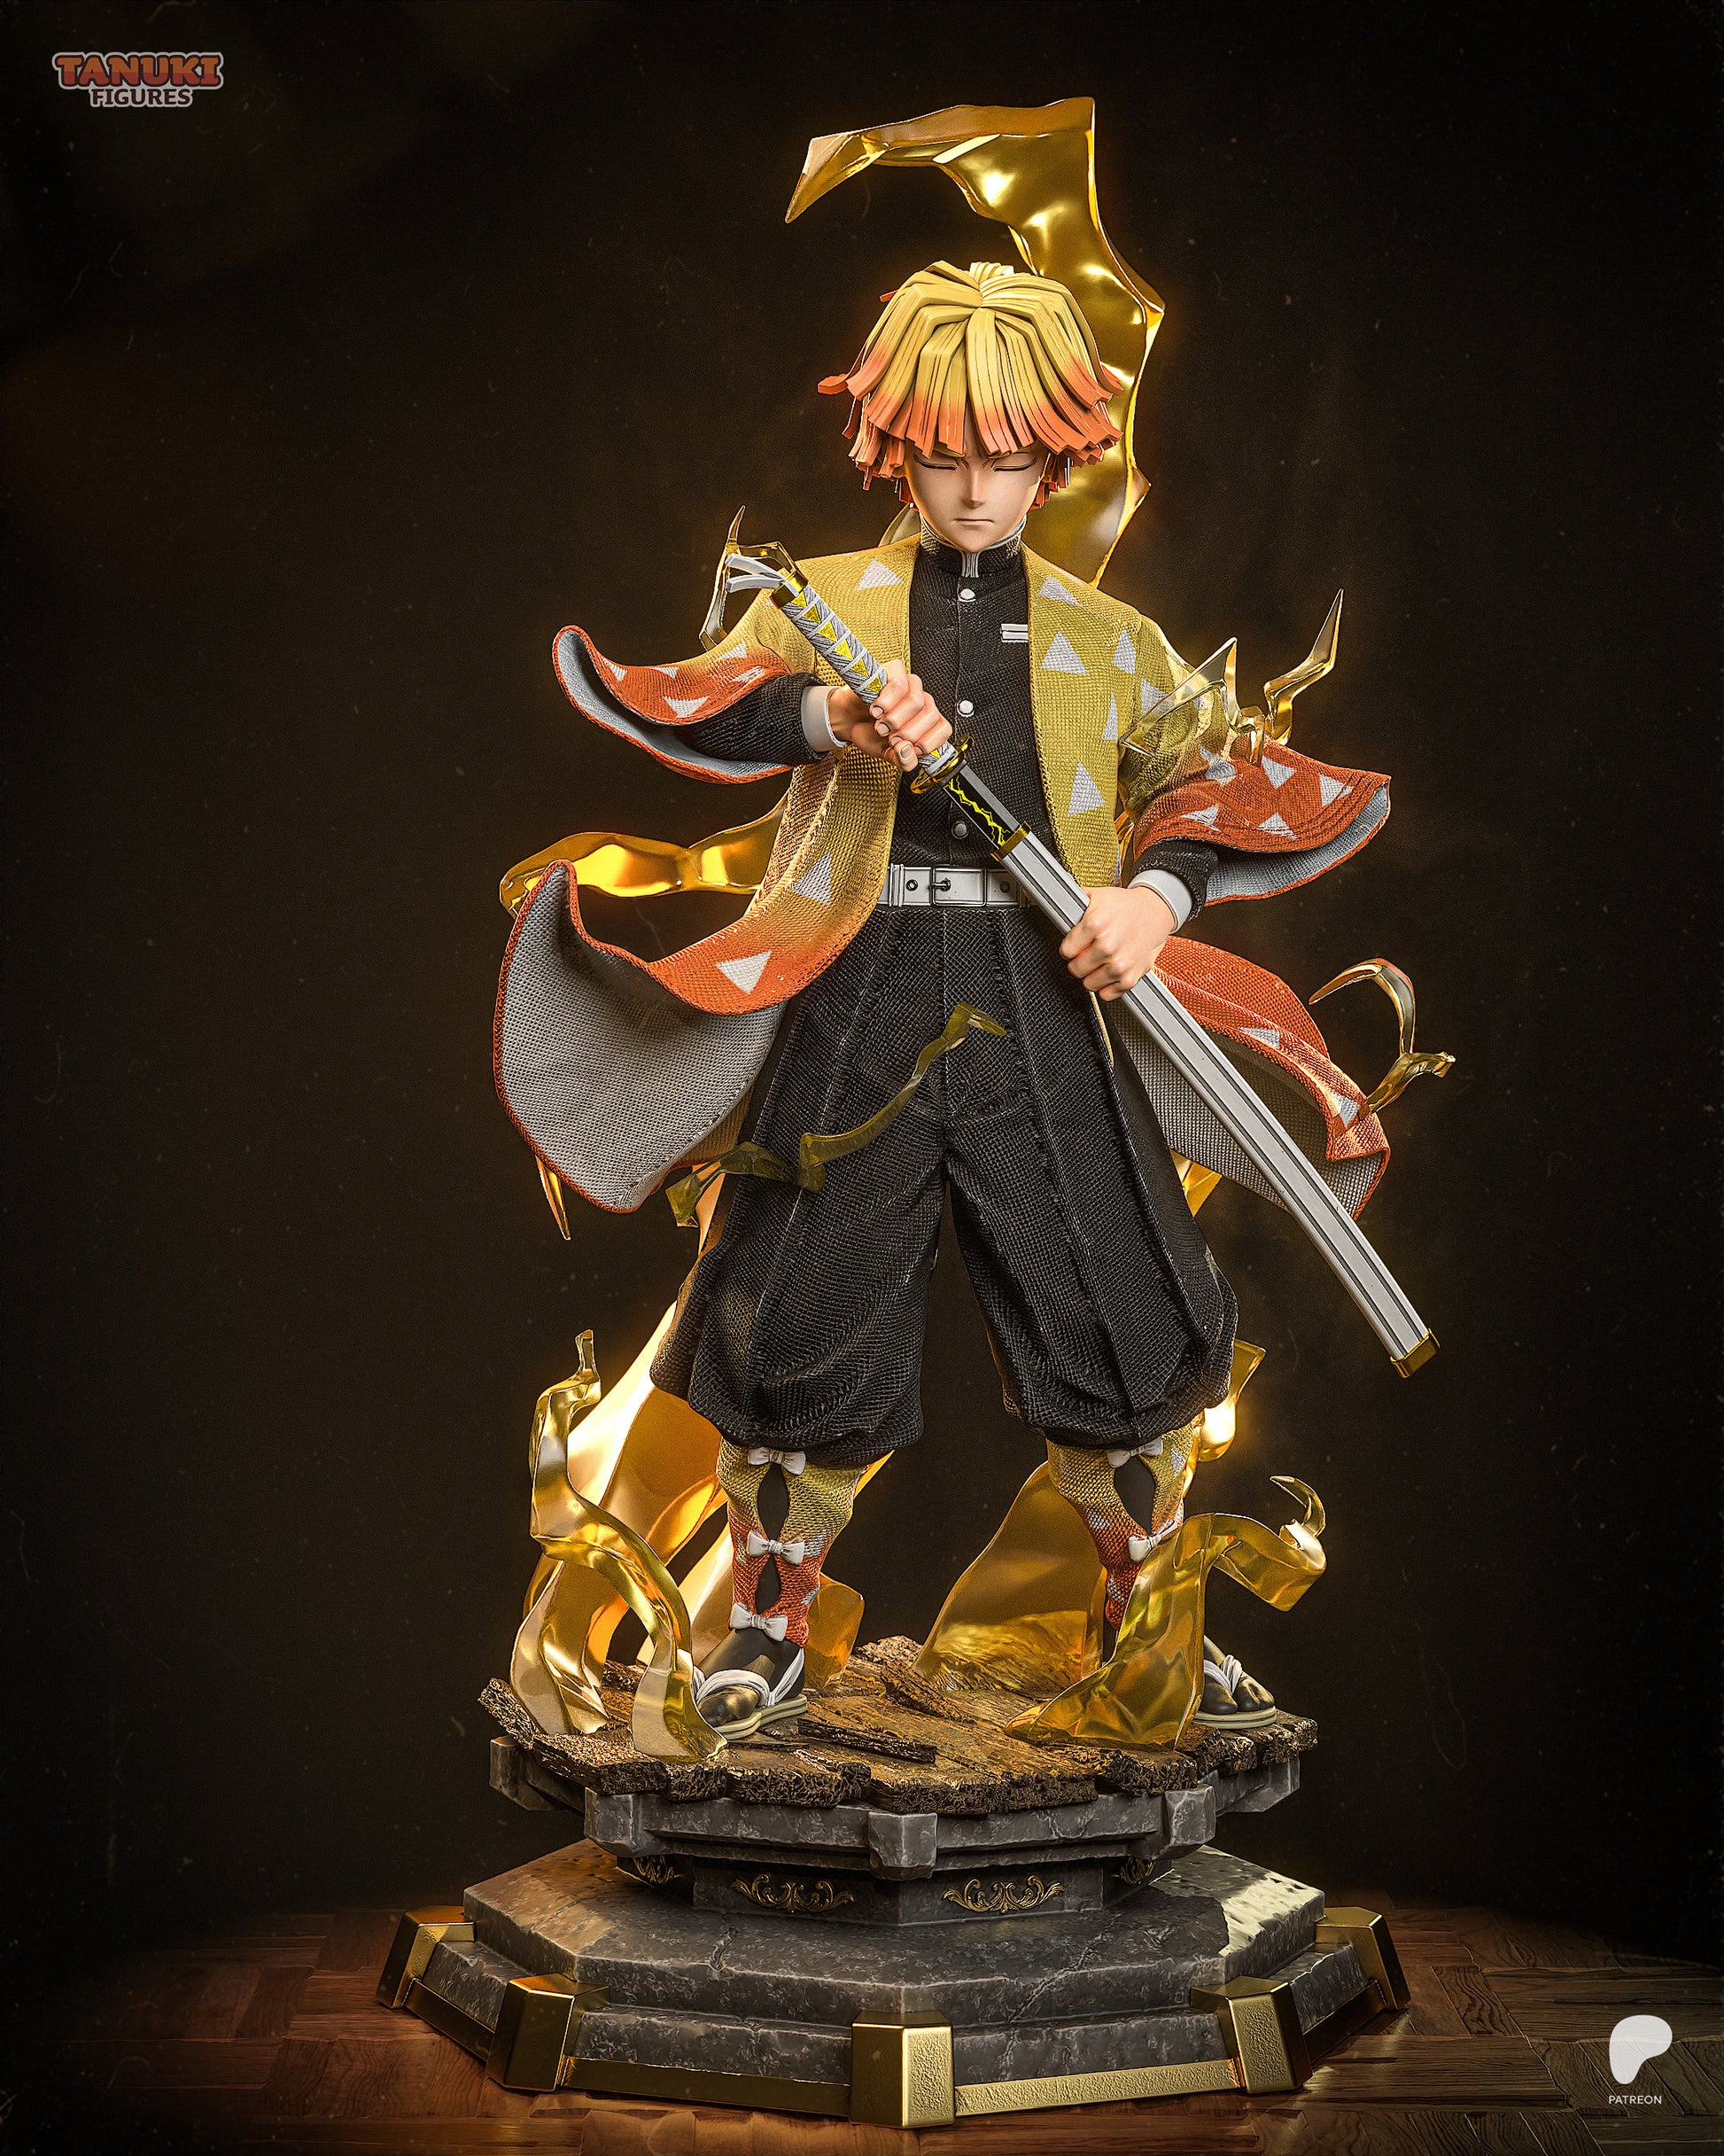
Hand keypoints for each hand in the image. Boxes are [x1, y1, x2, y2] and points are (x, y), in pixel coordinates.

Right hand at [826, 659, 952, 772]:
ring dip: (894, 719)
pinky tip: (876, 709)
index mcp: (928, 721)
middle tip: (889, 736)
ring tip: (880, 724)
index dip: (927, 742)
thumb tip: (907, 751)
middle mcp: (923, 701)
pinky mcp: (895, 671)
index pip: (944, 729)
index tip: (907, 747)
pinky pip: (900, 685)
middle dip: (907, 732)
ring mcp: (911, 684)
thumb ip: (903, 760)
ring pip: (916, 700)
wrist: (848, 719)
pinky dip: (886, 701)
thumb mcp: (888, 754)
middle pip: (930, 715)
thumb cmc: (871, 733)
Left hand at [1059, 884, 1177, 1000]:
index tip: (1075, 945)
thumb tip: (1053, 904)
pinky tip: (1109, 972)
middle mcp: (1107, 946)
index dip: (1069, 948)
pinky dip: (1106, 986)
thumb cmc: (1126, 905)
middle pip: (1075, 969)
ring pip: (1088, 984)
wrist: (1156, 911)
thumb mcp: (1095, 896)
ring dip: (1091, 975)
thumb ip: (1072, 904)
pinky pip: (1107, 994)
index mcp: (1095, 925)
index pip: (1066, 951)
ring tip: (1099, 962)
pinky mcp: (1130, 978)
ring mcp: (1119, 964)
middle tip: (1087, 953)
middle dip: (1078, 962)